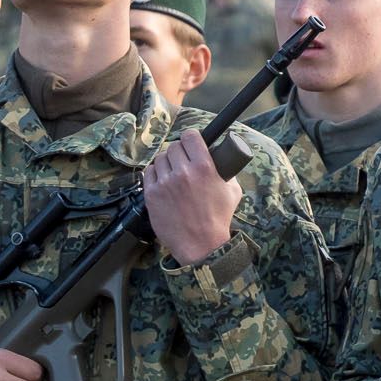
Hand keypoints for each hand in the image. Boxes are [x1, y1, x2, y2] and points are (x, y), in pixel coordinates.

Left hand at [143, 129, 240, 266]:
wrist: (200, 243)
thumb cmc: (218, 218)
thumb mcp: (233, 191)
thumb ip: (226, 172)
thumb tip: (221, 160)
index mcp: (204, 167)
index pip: (190, 136)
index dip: (191, 137)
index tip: (192, 142)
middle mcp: (183, 172)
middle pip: (174, 146)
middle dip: (179, 151)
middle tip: (184, 160)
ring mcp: (165, 183)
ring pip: (160, 158)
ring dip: (167, 162)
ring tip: (173, 172)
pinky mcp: (151, 194)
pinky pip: (148, 172)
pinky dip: (155, 173)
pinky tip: (163, 180)